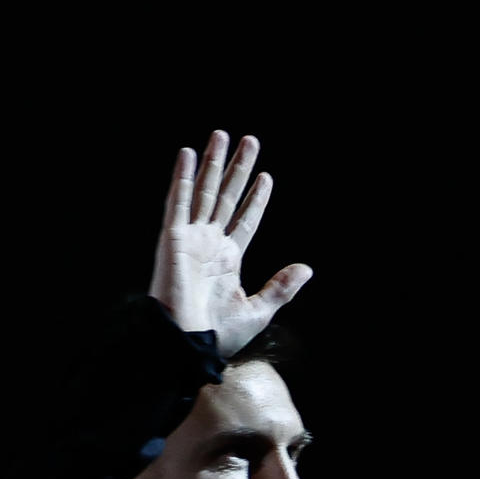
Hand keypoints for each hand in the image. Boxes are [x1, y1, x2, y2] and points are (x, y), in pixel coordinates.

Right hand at [149, 130, 311, 357]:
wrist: (188, 343)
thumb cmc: (218, 334)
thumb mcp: (258, 310)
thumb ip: (281, 287)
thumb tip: (306, 268)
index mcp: (228, 260)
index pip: (245, 220)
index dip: (256, 198)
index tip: (266, 177)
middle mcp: (209, 244)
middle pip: (227, 197)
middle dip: (238, 169)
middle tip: (250, 140)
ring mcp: (191, 238)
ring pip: (205, 192)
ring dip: (213, 163)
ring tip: (223, 135)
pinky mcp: (173, 237)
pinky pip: (178, 201)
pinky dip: (182, 177)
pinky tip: (187, 153)